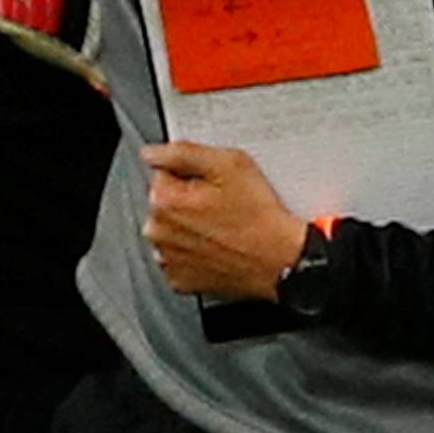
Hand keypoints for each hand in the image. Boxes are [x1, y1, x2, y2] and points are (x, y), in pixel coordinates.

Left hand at [141, 141, 306, 298]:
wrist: (281, 261)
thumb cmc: (259, 217)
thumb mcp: (228, 165)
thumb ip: (183, 153)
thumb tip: (152, 153)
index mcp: (164, 202)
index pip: (162, 173)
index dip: (191, 174)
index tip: (212, 184)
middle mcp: (158, 233)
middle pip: (165, 202)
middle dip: (187, 199)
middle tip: (220, 204)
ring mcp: (168, 259)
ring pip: (171, 229)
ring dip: (188, 225)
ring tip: (221, 226)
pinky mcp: (180, 279)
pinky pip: (179, 255)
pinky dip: (193, 250)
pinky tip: (216, 245)